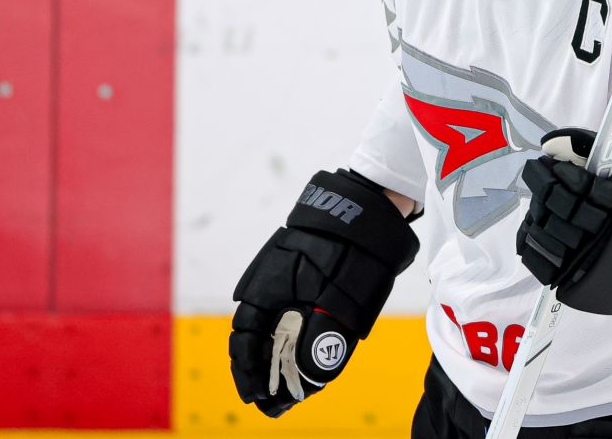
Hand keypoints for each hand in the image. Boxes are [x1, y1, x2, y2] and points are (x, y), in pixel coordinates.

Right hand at [229, 169, 418, 416]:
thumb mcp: (337, 299)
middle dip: (263, 371)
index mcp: (266, 288)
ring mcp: (288, 281)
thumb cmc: (349, 250)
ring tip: (292, 389)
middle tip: (274, 401)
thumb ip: (323, 339)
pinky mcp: (308, 280)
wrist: (368, 209)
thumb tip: (313, 378)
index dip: (248, 370)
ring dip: (280, 359)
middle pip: (257, 336)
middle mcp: (272, 286)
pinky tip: (308, 358)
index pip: (244, 338)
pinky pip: (294, 315)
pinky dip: (296, 340)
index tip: (257, 397)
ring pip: (276, 327)